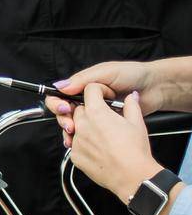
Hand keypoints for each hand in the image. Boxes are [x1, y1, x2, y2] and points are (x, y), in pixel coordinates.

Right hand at [46, 60, 164, 143]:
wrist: (155, 87)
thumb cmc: (133, 74)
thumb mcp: (107, 72)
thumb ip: (84, 80)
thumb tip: (60, 87)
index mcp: (83, 86)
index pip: (60, 95)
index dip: (58, 103)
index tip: (65, 109)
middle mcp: (86, 100)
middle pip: (64, 112)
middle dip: (63, 119)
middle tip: (71, 125)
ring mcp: (96, 114)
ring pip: (74, 124)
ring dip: (70, 130)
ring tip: (75, 134)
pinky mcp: (106, 125)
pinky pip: (89, 133)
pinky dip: (82, 139)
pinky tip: (80, 142)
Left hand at [69, 86, 162, 204]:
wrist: (132, 176)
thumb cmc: (135, 150)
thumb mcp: (137, 123)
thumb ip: (131, 105)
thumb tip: (131, 97)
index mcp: (97, 112)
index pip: (89, 89)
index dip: (98, 90)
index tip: (103, 95)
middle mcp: (82, 124)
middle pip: (79, 109)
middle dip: (90, 110)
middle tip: (104, 118)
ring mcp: (76, 141)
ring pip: (75, 126)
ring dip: (85, 127)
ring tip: (102, 135)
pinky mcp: (74, 155)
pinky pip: (74, 144)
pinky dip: (83, 143)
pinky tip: (98, 148)